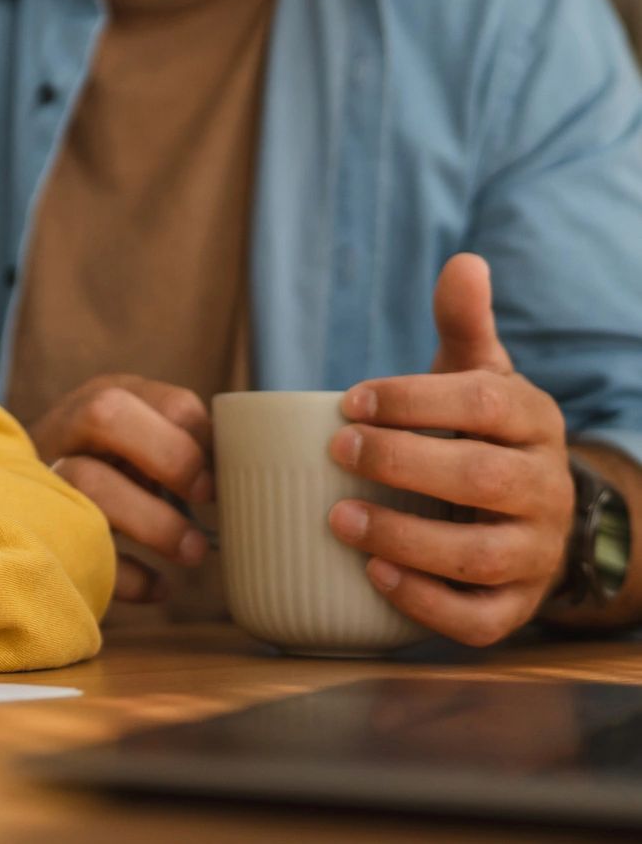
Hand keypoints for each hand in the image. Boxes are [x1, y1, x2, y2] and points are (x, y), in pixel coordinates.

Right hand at [33, 374, 213, 602]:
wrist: (23, 506)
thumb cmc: (108, 474)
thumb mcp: (137, 440)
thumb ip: (176, 443)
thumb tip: (248, 475)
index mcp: (109, 398)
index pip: (168, 402)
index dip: (203, 440)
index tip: (219, 479)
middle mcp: (70, 428)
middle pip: (107, 413)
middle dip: (169, 456)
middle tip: (202, 498)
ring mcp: (45, 475)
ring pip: (86, 479)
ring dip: (154, 522)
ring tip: (192, 553)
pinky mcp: (37, 527)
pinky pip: (81, 549)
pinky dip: (129, 576)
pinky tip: (158, 586)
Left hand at [327, 252, 573, 645]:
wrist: (532, 507)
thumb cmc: (482, 429)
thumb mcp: (479, 373)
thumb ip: (464, 323)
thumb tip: (464, 262)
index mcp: (532, 421)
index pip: (482, 404)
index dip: (415, 401)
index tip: (350, 401)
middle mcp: (544, 488)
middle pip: (479, 480)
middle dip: (402, 464)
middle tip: (337, 449)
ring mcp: (535, 553)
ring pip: (480, 557)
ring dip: (405, 539)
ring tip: (338, 518)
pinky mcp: (516, 605)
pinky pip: (482, 620)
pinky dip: (429, 605)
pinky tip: (375, 577)